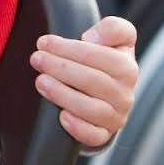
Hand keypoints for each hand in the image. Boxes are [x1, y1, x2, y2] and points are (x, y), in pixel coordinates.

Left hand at [30, 15, 138, 148]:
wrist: (107, 94)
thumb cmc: (104, 61)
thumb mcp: (114, 39)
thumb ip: (112, 28)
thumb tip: (93, 38)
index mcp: (127, 68)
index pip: (101, 56)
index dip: (70, 48)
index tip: (44, 42)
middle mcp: (125, 94)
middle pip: (93, 81)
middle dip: (60, 68)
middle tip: (36, 59)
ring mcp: (115, 117)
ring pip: (92, 109)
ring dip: (63, 94)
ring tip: (40, 81)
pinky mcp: (103, 134)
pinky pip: (94, 136)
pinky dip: (78, 127)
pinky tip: (61, 116)